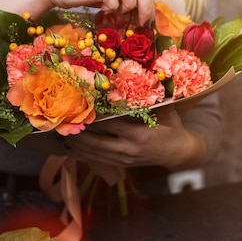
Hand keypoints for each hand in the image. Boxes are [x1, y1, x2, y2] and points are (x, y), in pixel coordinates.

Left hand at [65, 106, 207, 170]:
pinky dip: (84, 154)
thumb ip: (152, 98)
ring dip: (78, 145)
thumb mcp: (166, 111)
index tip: (80, 108)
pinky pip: (99, 160)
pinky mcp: (122, 164)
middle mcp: (129, 149)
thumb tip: (143, 76)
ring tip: (62, 134)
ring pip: (95, 153)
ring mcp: (124, 158)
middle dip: (80, 133)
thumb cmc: (172, 127)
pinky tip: (72, 147)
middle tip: (64, 122)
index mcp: (139, 135)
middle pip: (98, 142)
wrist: (179, 153)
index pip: (111, 125)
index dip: (94, 118)